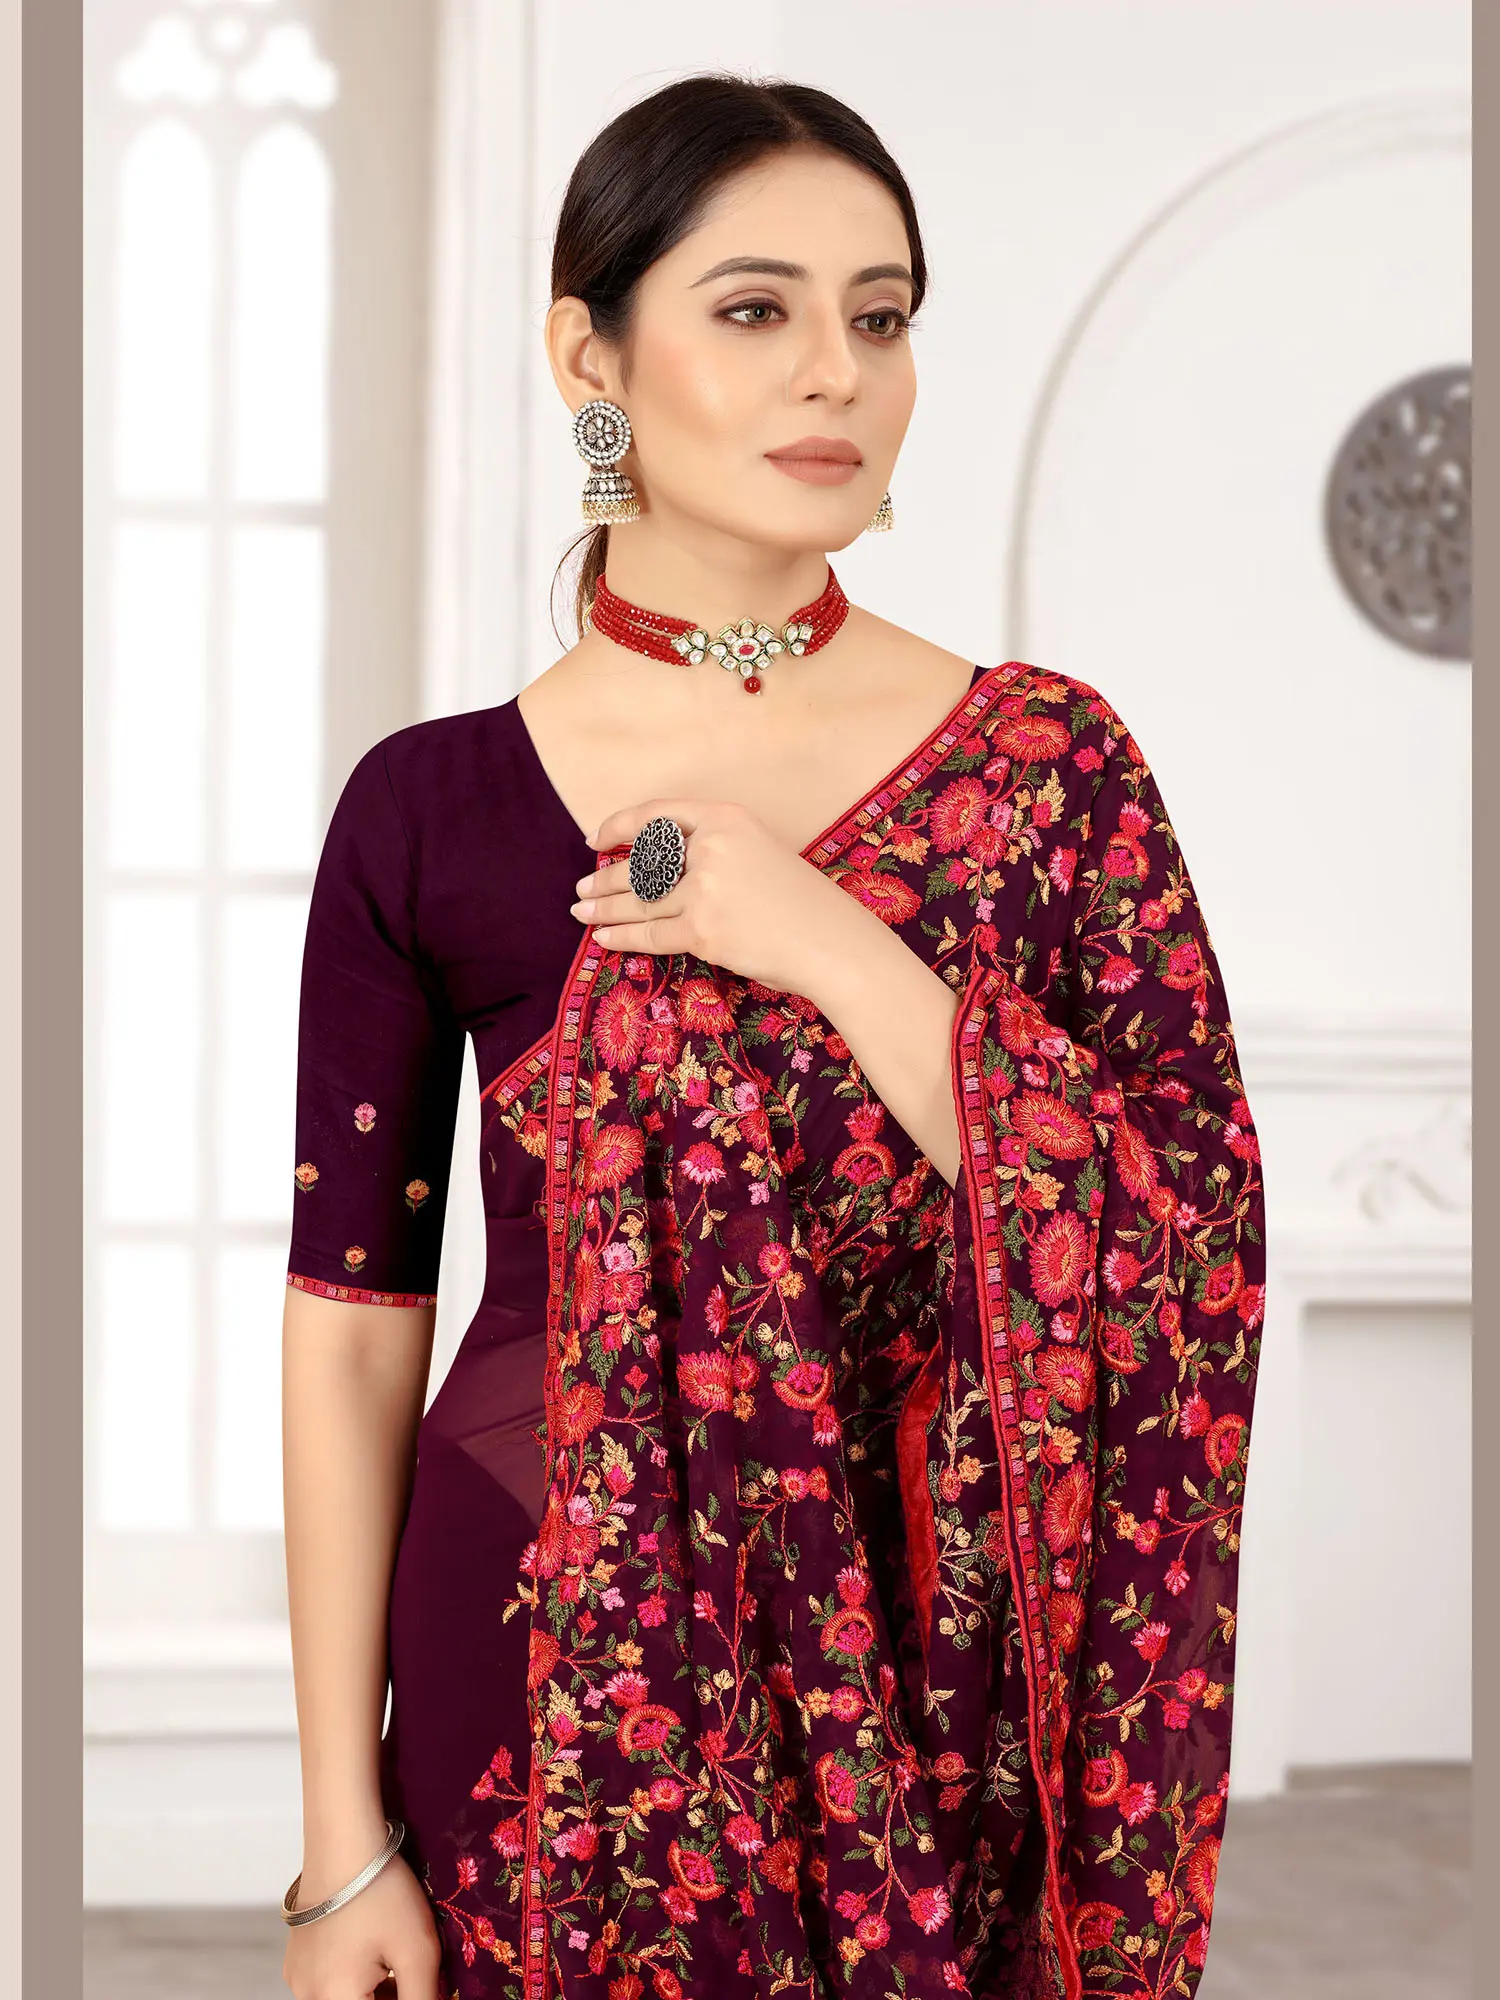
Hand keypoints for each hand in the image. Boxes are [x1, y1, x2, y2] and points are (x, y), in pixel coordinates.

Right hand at [281, 1849, 442, 1999]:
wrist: (343, 1840)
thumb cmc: (382, 1892)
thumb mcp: (416, 1951)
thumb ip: (423, 1999)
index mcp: (334, 1999)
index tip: (421, 1986)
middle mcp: (307, 1995)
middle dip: (389, 1998)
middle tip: (411, 1971)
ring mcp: (298, 1977)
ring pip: (345, 1998)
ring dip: (374, 1993)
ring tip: (396, 1959)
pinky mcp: (297, 1959)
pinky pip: (330, 1983)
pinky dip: (355, 1979)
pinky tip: (374, 1948)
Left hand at [570, 797, 854, 996]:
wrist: (833, 942)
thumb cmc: (802, 902)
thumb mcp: (760, 851)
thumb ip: (713, 851)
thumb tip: (657, 868)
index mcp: (727, 818)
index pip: (657, 816)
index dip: (619, 826)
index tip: (596, 840)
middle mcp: (711, 848)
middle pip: (642, 863)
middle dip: (605, 879)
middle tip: (582, 889)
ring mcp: (705, 890)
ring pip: (640, 901)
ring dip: (604, 909)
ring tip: (581, 912)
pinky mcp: (703, 931)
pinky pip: (650, 935)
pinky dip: (621, 938)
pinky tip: (603, 938)